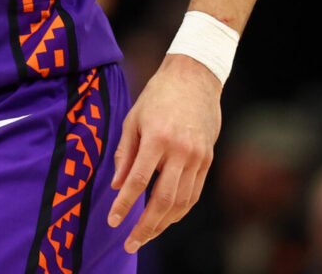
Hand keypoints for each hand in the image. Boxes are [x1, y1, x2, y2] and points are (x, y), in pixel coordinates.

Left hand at [107, 53, 221, 252]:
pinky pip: (194, 194)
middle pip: (163, 199)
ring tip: (145, 236)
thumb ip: (125, 153)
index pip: (139, 181)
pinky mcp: (208, 161)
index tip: (113, 221)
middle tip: (130, 242)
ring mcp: (198, 158)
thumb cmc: (157, 97)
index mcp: (157, 138)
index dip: (124, 205)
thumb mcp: (133, 119)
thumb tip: (117, 185)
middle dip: (145, 226)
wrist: (195, 79)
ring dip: (162, 224)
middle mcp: (180, 151)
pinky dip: (179, 211)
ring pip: (181, 202)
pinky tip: (165, 220)